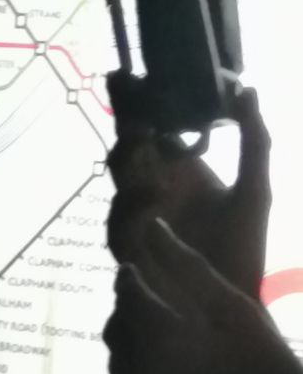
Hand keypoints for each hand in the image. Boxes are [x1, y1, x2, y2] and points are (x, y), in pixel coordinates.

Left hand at [104, 217, 302, 373]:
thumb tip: (151, 227)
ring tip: (159, 337)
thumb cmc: (271, 368)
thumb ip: (187, 268)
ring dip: (131, 346)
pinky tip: (167, 373)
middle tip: (145, 301)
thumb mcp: (235, 310)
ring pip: (118, 366)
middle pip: (117, 330)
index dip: (130, 279)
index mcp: (164, 341)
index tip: (133, 269)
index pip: (129, 295)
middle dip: (128, 312)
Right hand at [106, 83, 270, 296]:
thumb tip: (246, 88)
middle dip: (125, 125)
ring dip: (126, 162)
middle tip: (130, 98)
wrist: (237, 300)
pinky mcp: (134, 255)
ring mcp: (138, 225)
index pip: (147, 130)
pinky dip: (133, 209)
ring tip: (140, 137)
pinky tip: (155, 195)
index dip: (134, 103)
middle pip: (127, 153)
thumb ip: (254, 140)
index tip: (126, 73)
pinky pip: (121, 229)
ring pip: (118, 188)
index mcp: (175, 172)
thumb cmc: (242, 247)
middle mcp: (149, 194)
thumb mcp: (255, 188)